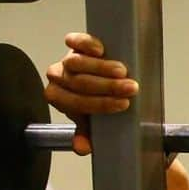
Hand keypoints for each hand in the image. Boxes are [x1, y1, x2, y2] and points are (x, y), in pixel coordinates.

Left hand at [44, 33, 138, 155]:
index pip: (77, 103)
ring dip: (102, 67)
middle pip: (80, 82)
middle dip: (108, 86)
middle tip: (131, 88)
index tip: (124, 104)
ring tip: (123, 71)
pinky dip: (86, 44)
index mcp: (58, 98)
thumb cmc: (92, 101)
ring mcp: (66, 59)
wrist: (93, 78)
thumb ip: (87, 134)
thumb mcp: (90, 121)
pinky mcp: (74, 44)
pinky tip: (101, 49)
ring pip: (77, 62)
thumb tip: (83, 147)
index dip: (101, 104)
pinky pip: (75, 42)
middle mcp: (58, 78)